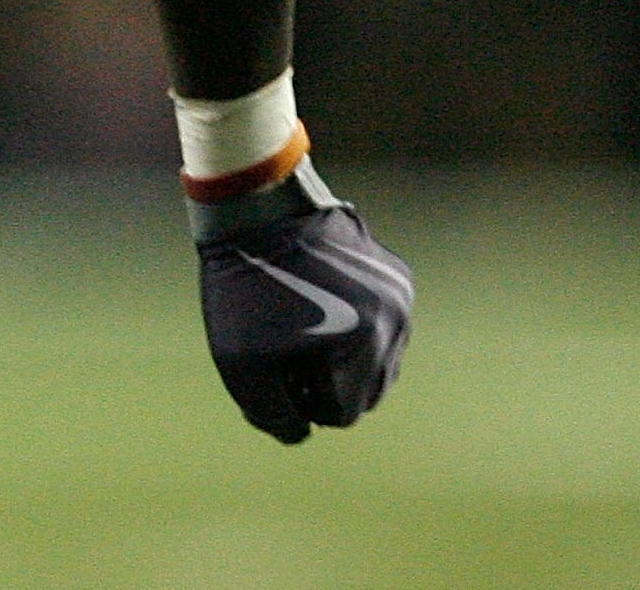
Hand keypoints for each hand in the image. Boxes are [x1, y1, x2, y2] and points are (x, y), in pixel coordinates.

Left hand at [197, 203, 412, 442]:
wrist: (254, 206)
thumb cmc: (243, 287)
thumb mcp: (239, 363)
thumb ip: (271, 414)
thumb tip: (301, 432)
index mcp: (365, 345)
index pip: (343, 413)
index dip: (303, 402)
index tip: (275, 370)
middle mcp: (395, 321)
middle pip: (368, 390)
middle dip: (328, 382)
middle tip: (286, 350)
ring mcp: (400, 295)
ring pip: (379, 359)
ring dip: (344, 357)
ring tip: (300, 328)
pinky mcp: (395, 274)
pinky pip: (382, 323)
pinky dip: (355, 326)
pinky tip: (318, 302)